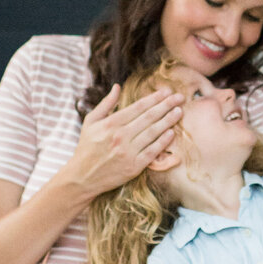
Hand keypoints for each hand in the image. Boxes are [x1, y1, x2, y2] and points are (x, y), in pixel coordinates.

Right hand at [67, 83, 182, 199]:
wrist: (83, 177)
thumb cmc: (87, 147)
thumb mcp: (91, 122)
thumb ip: (106, 103)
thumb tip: (117, 86)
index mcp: (111, 123)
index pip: (138, 107)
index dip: (154, 98)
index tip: (166, 92)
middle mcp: (120, 136)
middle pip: (149, 117)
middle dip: (166, 105)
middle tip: (180, 98)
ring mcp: (128, 152)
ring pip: (153, 132)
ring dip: (168, 121)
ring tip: (179, 111)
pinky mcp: (134, 166)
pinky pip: (153, 151)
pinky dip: (163, 141)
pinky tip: (172, 132)